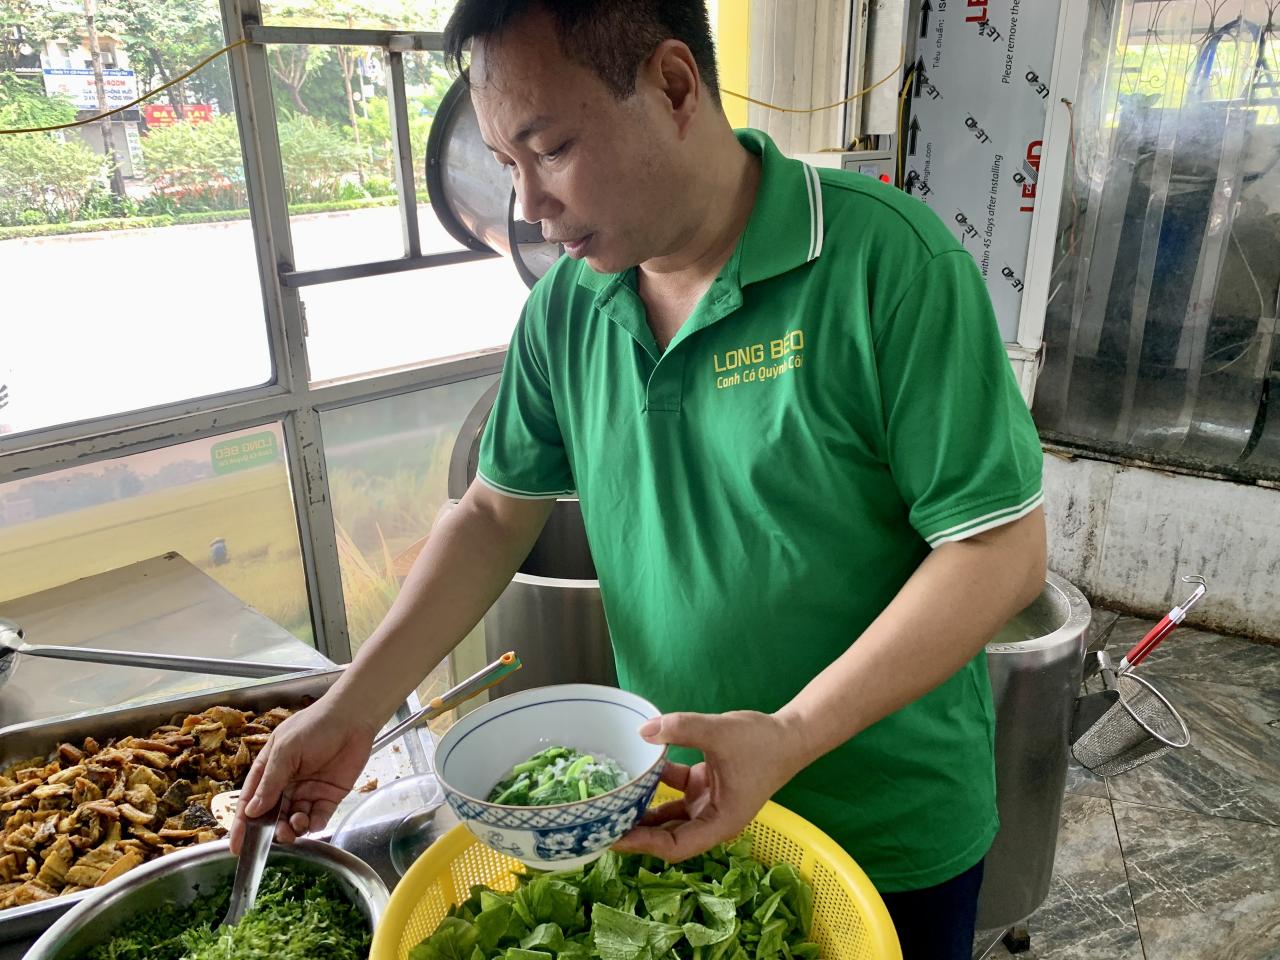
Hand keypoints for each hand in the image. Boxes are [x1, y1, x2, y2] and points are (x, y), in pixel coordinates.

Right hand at [229, 693, 377, 851]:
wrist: (353, 718)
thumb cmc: (315, 726)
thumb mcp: (286, 750)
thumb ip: (270, 782)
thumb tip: (251, 811)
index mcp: (269, 770)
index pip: (250, 801)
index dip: (242, 825)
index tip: (237, 847)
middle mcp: (286, 784)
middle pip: (272, 816)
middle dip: (271, 830)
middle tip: (276, 836)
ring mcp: (308, 791)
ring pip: (294, 820)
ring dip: (292, 828)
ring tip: (295, 825)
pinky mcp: (329, 797)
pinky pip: (317, 818)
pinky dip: (313, 825)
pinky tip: (311, 822)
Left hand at [612, 710, 807, 862]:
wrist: (791, 733)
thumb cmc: (763, 743)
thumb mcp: (720, 733)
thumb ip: (682, 728)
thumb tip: (644, 730)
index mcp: (720, 823)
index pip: (674, 846)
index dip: (643, 844)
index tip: (613, 836)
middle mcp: (711, 820)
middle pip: (666, 837)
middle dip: (636, 832)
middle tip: (600, 822)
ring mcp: (708, 803)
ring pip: (667, 816)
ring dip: (642, 809)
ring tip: (611, 802)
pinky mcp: (706, 786)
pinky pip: (674, 791)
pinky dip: (657, 782)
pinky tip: (637, 769)